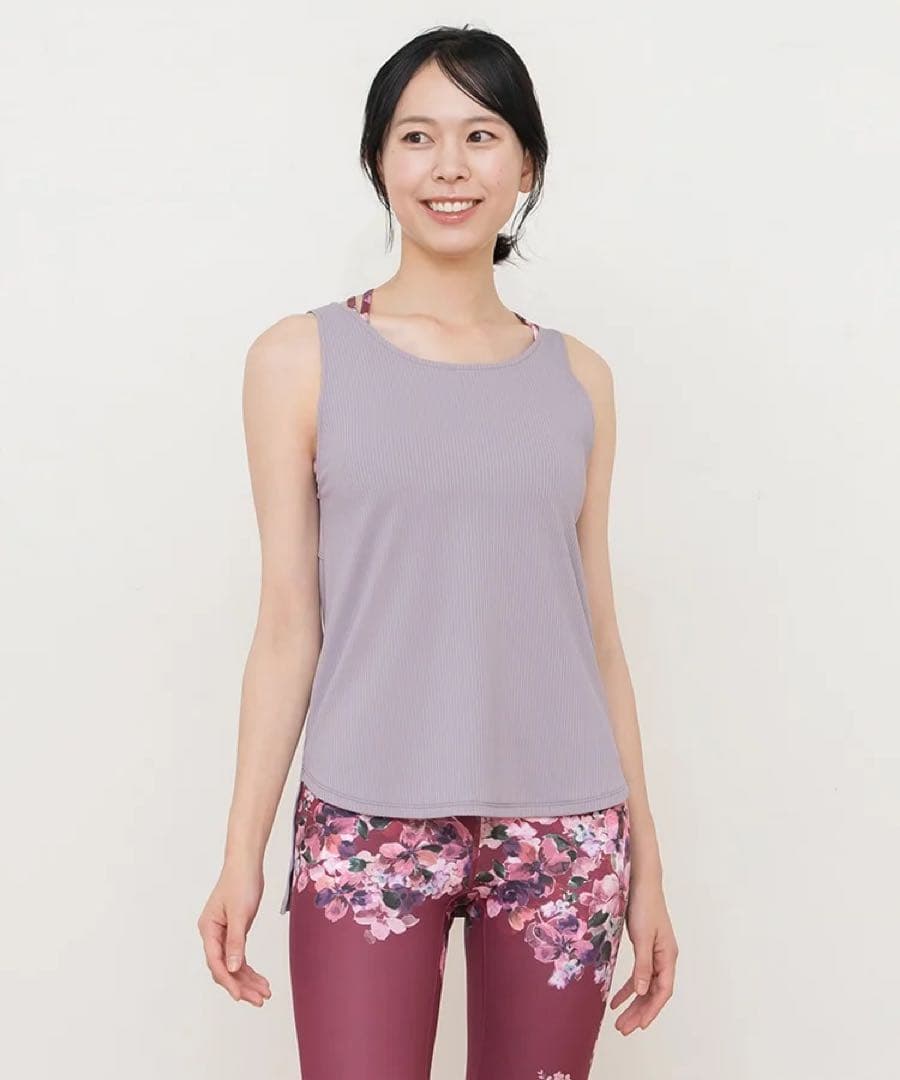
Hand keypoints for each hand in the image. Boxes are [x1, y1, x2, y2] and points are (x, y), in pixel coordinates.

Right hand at [197, 858, 271, 1006]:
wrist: (247, 864)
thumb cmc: (240, 882)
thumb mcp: (240, 913)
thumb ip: (236, 941)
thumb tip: (232, 969)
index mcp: (208, 930)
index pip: (216, 962)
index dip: (228, 981)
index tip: (241, 996)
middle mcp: (213, 935)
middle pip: (225, 968)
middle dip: (242, 985)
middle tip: (260, 1000)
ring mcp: (223, 934)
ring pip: (233, 965)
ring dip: (248, 980)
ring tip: (265, 994)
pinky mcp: (234, 932)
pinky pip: (239, 956)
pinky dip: (249, 968)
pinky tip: (260, 980)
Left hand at [609, 875, 677, 1033]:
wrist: (642, 882)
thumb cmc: (644, 905)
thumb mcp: (643, 936)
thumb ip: (643, 964)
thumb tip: (640, 992)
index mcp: (668, 956)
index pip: (663, 991)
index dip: (652, 1009)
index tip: (640, 1026)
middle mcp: (664, 958)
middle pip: (653, 993)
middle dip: (639, 1012)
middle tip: (623, 1029)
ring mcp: (655, 954)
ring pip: (645, 987)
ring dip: (633, 1004)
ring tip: (619, 1022)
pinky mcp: (645, 949)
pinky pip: (638, 975)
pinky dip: (627, 988)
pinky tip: (615, 999)